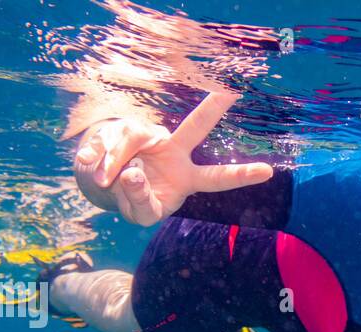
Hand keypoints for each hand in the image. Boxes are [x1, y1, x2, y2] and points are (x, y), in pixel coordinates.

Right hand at [73, 90, 273, 225]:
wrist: (102, 184)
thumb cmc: (132, 201)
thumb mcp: (140, 213)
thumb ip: (141, 199)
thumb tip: (133, 172)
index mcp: (187, 177)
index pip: (217, 178)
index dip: (240, 176)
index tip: (269, 172)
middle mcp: (173, 151)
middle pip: (195, 127)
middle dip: (213, 107)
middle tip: (234, 90)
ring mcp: (148, 137)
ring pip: (131, 139)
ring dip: (113, 163)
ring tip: (104, 180)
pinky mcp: (120, 130)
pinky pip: (105, 144)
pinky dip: (95, 160)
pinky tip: (90, 166)